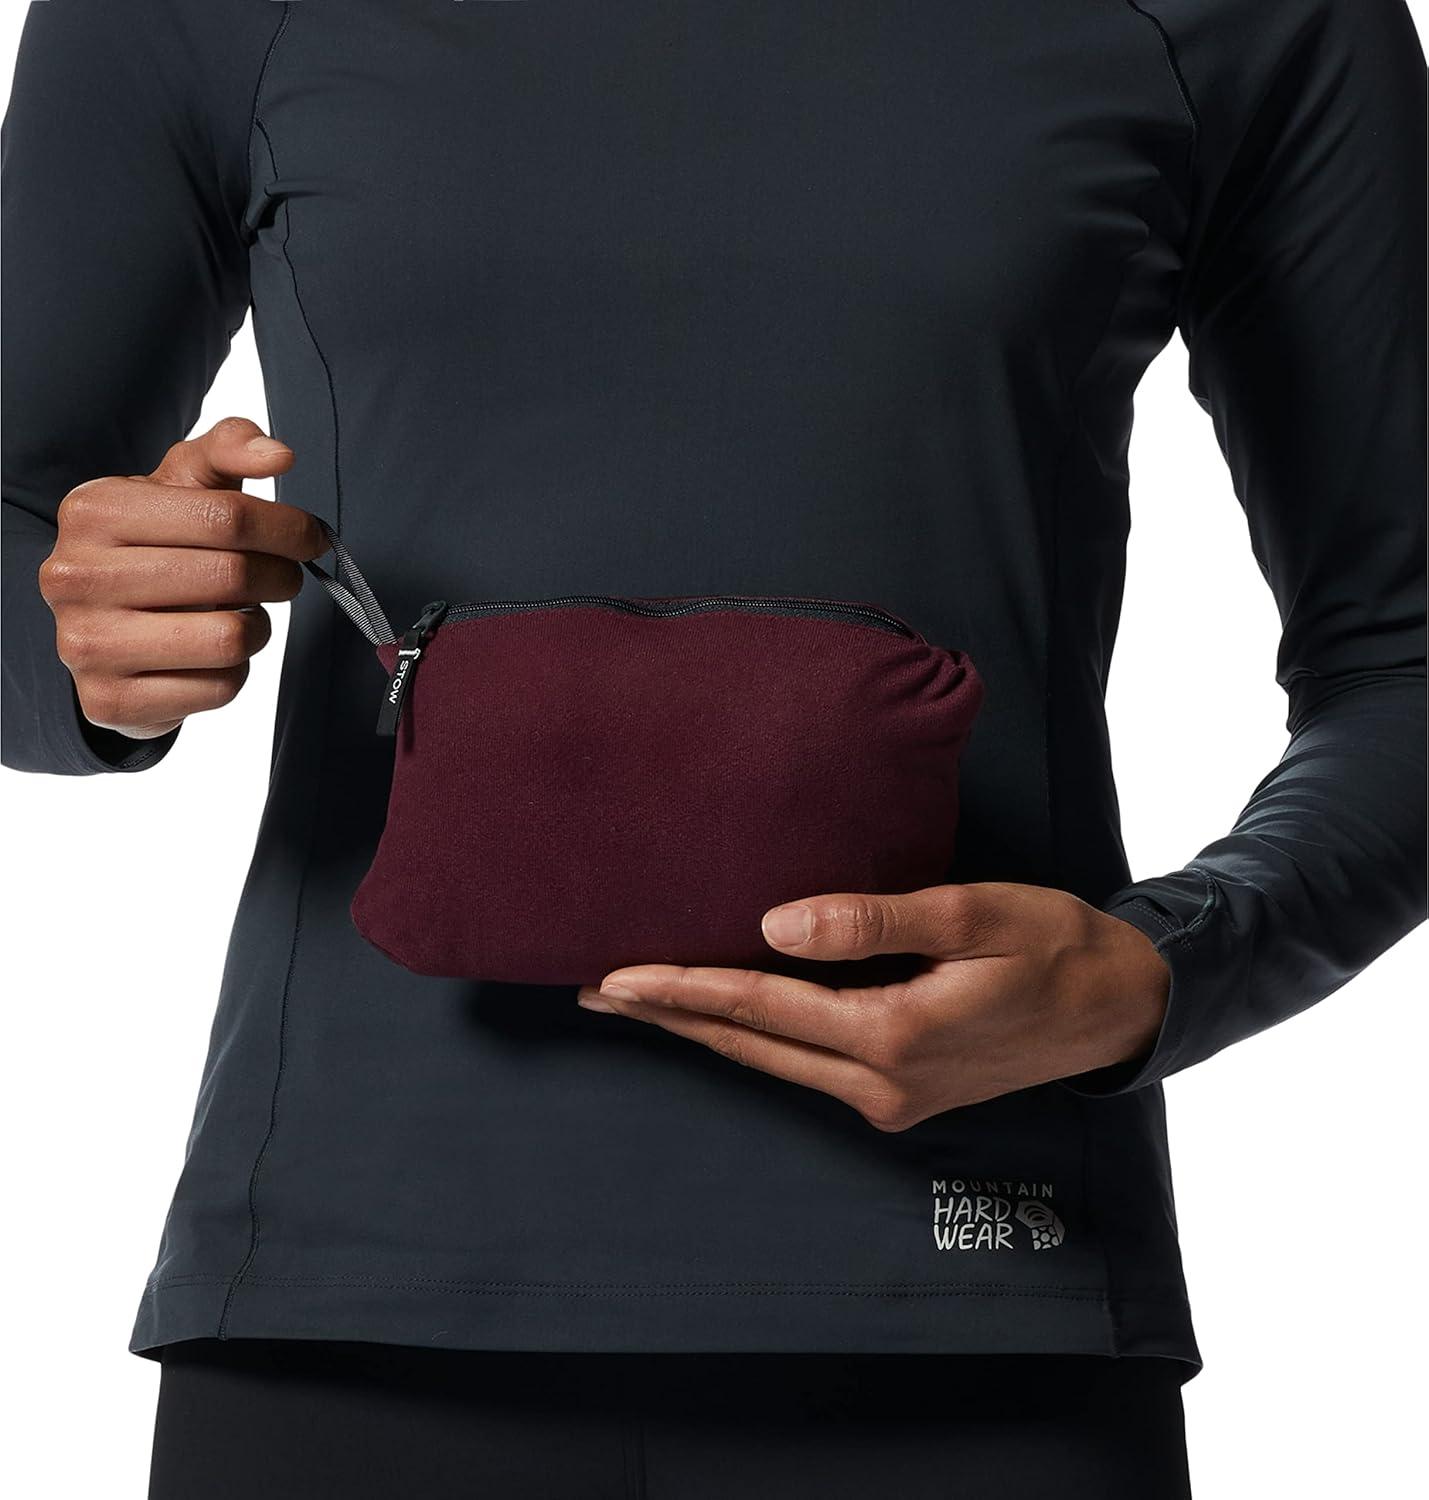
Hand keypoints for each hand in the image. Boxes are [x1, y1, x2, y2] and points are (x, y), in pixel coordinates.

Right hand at [38, 417, 325, 739]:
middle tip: (282, 578)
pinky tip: (210, 654)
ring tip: (242, 615)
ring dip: (257, 628)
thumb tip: (279, 454)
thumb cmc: (153, 544)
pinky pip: (217, 688)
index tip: (311, 538)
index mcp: (94, 511)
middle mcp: (76, 576)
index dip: (288, 529)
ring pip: (229, 639)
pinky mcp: (109, 698)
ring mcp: (85, 643)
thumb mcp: (181, 485)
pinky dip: (233, 672)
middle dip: (279, 577)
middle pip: (233, 577)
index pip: (227, 517)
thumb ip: (229, 450)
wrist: (102, 624)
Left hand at [576, 883, 1170, 1130]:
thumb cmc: (1054, 946)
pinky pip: (806, 1065)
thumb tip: (774, 925)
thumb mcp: (973, 915)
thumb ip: (873, 920)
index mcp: (895, 1036)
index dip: (683, 988)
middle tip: (596, 992)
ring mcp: (891, 1099)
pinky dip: (756, 1038)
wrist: (1119, 1009)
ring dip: (706, 1029)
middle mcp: (882, 1083)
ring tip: (642, 1000)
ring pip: (773, 1062)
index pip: (762, 1006)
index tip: (615, 977)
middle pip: (750, 1046)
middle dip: (670, 1017)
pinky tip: (728, 1014)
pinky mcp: (901, 1095)